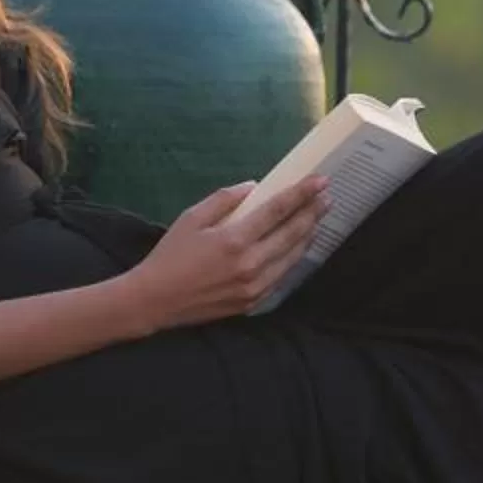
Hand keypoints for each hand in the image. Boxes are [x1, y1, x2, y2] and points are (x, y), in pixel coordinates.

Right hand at [122, 177, 330, 331]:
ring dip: (308, 235)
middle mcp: (251, 264)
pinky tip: (298, 246)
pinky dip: (293, 258)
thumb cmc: (170, 255)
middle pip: (292, 233)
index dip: (302, 194)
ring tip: (319, 218)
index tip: (320, 181)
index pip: (278, 211)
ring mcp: (254, 286)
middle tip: (328, 196)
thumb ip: (224, 199)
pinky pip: (281, 276)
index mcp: (235, 239)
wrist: (155, 300)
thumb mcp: (191, 218)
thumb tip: (254, 187)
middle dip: (313, 212)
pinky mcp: (252, 302)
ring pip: (292, 257)